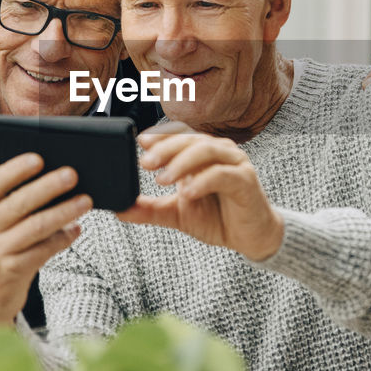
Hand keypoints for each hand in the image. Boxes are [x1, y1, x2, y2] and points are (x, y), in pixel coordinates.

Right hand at [0, 153, 91, 325]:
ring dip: (64, 211)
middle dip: (49, 186)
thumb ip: (7, 209)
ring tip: (84, 202)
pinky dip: (63, 238)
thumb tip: (49, 183)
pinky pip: (44, 249)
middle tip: (72, 175)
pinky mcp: (11, 271)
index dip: (16, 169)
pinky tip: (76, 231)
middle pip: (19, 202)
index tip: (39, 159)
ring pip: (36, 225)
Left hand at [119, 121, 283, 261]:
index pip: (180, 133)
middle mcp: (219, 152)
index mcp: (201, 154)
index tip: (139, 142)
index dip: (161, 135)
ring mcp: (234, 163)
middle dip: (165, 149)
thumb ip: (150, 209)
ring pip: (206, 150)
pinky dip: (203, 181)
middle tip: (145, 163)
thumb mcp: (177, 213)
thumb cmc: (217, 218)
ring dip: (182, 162)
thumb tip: (119, 209)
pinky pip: (223, 174)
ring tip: (163, 179)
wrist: (251, 237)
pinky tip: (187, 193)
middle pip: (190, 139)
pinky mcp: (246, 180)